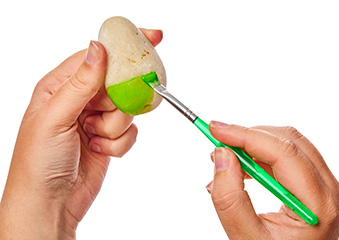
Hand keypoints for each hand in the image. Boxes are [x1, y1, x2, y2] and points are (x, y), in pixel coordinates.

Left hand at [0, 29, 162, 238]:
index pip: (97, 56)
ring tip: (93, 138)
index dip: (123, 47)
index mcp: (61, 86)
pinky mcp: (109, 138)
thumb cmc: (39, 161)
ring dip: (114, 127)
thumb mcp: (55, 117)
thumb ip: (80, 83)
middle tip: (103, 114)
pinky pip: (130, 132)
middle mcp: (80, 99)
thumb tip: (98, 49)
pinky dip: (118, 144)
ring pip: (127, 109)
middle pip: (118, 82)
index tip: (152, 37)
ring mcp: (96, 119)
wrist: (51, 203)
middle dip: (117, 100)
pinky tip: (98, 150)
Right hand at [206, 121, 338, 239]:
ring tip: (225, 159)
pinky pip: (285, 155)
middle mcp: (328, 190)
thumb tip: (221, 155)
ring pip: (287, 143)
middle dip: (248, 136)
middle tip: (217, 144)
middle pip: (288, 141)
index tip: (216, 129)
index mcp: (319, 205)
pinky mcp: (312, 184)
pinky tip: (242, 170)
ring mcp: (323, 185)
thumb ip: (230, 200)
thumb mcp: (247, 239)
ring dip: (252, 144)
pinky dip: (259, 155)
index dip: (246, 135)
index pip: (283, 152)